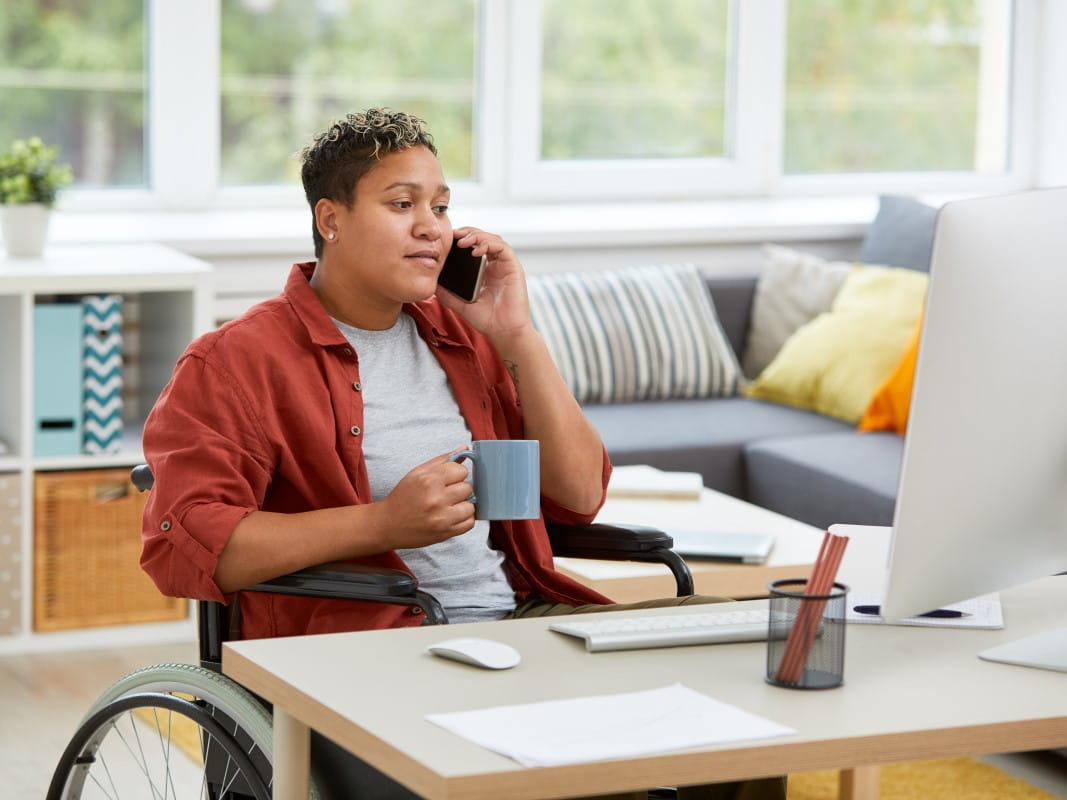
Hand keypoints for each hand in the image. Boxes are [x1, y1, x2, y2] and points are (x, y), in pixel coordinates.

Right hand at [378, 451, 474, 548]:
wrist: (387, 524)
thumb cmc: (402, 497)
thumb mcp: (417, 473)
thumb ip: (442, 460)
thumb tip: (465, 448)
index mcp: (428, 480)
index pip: (461, 470)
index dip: (456, 474)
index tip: (448, 479)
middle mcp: (436, 499)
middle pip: (468, 488)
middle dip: (459, 489)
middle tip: (446, 494)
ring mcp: (442, 518)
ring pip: (471, 506)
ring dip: (463, 505)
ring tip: (450, 506)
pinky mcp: (445, 533)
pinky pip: (469, 523)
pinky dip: (464, 519)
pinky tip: (452, 516)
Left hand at [435, 227, 533, 342]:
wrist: (503, 331)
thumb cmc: (486, 319)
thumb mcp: (459, 304)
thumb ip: (446, 292)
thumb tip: (430, 282)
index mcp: (483, 270)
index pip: (473, 245)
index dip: (461, 238)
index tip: (447, 239)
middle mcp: (495, 264)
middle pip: (482, 238)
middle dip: (467, 233)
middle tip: (453, 235)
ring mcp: (504, 265)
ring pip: (492, 239)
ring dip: (477, 236)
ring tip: (462, 241)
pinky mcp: (513, 267)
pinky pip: (502, 248)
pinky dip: (489, 244)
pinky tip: (476, 251)